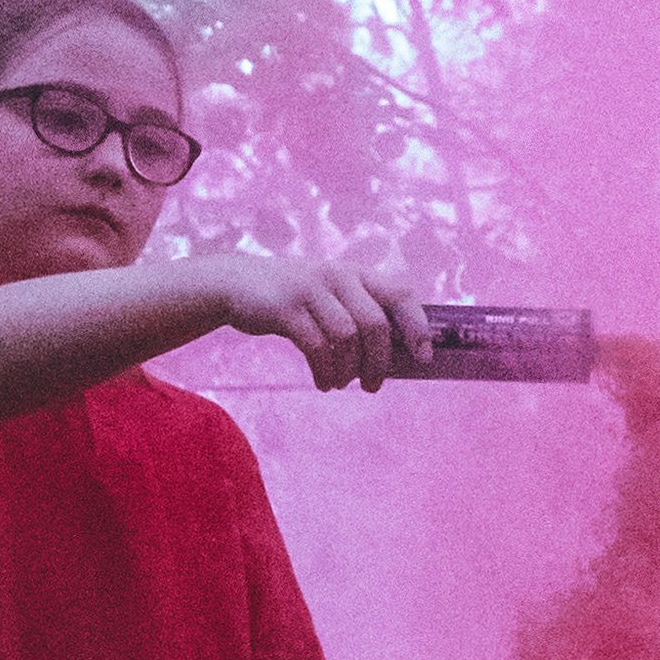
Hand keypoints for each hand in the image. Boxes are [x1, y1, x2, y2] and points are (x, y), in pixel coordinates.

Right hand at [211, 244, 432, 393]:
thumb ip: (358, 311)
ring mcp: (311, 289)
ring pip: (347, 337)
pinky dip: (325, 371)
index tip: (423, 357)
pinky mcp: (286, 307)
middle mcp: (338, 276)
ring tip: (340, 384)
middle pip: (375, 324)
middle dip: (379, 362)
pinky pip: (317, 346)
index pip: (401, 294)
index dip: (417, 326)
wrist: (236, 284)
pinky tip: (323, 382)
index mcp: (356, 274)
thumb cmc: (292, 297)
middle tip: (372, 386)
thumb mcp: (329, 293)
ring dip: (348, 370)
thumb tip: (393, 355)